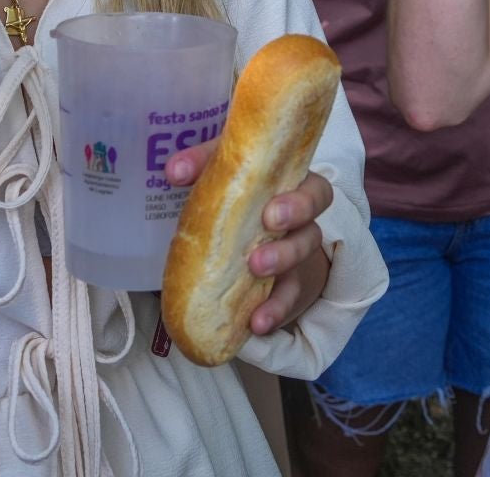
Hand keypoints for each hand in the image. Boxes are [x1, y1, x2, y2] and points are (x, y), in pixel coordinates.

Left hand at [167, 144, 334, 333]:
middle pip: (316, 208)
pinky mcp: (287, 285)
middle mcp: (300, 214)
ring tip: (256, 267)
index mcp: (289, 183)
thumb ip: (201, 167)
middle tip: (270, 222)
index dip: (298, 194)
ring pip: (305, 248)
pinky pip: (289, 296)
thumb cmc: (236, 202)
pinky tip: (258, 323)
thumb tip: (174, 170)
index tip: (270, 207)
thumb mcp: (221, 179)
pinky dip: (275, 309)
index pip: (309, 183)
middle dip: (296, 212)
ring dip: (283, 256)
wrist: (244, 249)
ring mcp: (296, 249)